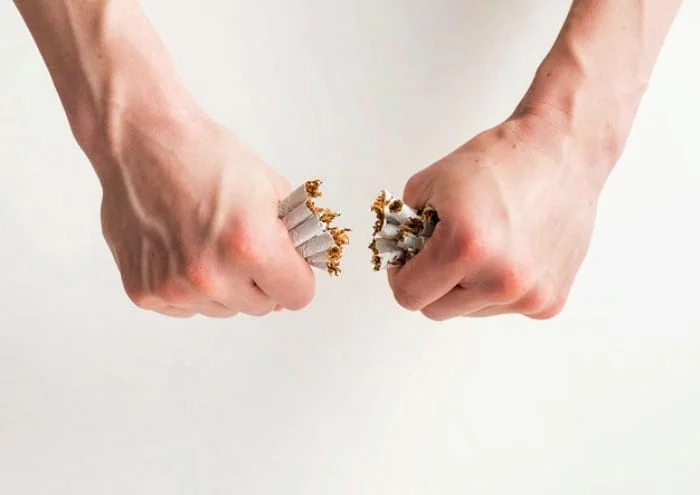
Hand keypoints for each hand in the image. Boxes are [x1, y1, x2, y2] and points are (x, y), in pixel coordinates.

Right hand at [95, 110, 313, 317]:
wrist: (140, 141)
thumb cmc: (203, 156)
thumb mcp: (269, 186)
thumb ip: (292, 234)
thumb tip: (300, 265)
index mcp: (251, 246)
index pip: (297, 295)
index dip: (296, 276)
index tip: (286, 264)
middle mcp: (212, 275)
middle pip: (262, 307)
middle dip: (260, 280)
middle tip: (241, 244)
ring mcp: (175, 288)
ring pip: (224, 309)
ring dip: (224, 286)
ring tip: (206, 240)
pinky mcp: (145, 293)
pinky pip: (187, 307)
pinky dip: (189, 287)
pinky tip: (180, 248)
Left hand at [388, 113, 608, 319]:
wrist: (562, 151)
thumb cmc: (499, 160)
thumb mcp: (429, 182)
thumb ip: (403, 225)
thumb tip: (400, 254)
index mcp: (465, 248)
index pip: (409, 294)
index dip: (401, 274)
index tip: (407, 259)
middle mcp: (500, 280)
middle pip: (437, 309)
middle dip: (431, 282)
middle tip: (440, 251)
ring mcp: (528, 295)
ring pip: (470, 310)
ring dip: (466, 286)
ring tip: (483, 244)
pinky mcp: (549, 301)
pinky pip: (503, 306)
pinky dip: (496, 286)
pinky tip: (509, 251)